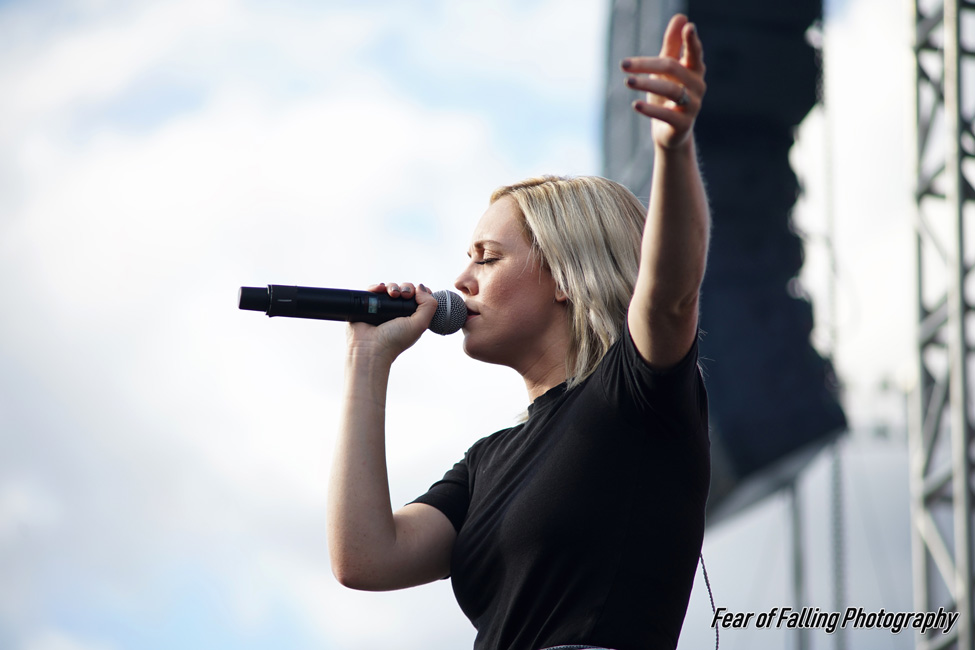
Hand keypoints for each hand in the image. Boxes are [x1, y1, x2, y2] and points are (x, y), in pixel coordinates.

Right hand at [346, 282, 437, 361]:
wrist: (369, 347)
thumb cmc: (394, 340)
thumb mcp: (420, 324)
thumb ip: (428, 306)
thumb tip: (421, 288)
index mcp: (411, 317)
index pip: (419, 298)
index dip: (420, 292)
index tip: (418, 294)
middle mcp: (397, 312)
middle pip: (405, 290)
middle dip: (406, 288)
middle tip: (405, 295)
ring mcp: (383, 308)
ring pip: (390, 288)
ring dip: (393, 287)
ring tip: (393, 294)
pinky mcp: (368, 305)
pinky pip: (373, 290)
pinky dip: (377, 286)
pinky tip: (380, 289)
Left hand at [621, 14, 704, 149]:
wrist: (671, 132)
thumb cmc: (667, 95)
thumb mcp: (667, 70)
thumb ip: (672, 45)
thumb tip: (681, 17)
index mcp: (694, 70)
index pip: (694, 52)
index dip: (692, 41)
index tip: (688, 28)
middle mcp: (697, 86)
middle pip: (672, 68)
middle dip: (647, 64)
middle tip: (623, 64)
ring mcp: (692, 106)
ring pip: (671, 90)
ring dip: (647, 84)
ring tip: (628, 81)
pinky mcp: (684, 124)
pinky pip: (667, 114)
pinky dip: (651, 109)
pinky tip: (635, 105)